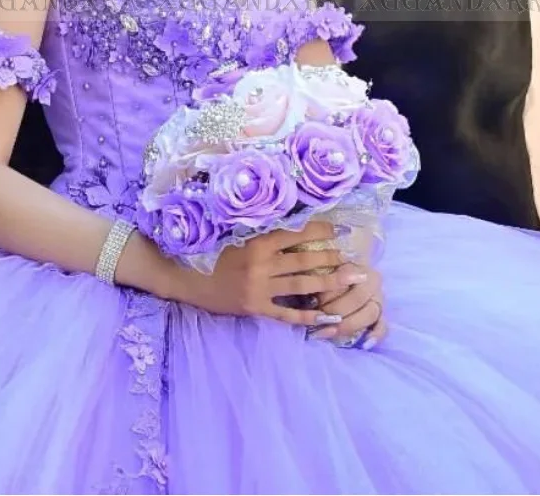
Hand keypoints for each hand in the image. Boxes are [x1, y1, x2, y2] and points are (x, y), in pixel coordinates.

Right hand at [171, 221, 367, 330]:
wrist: (182, 276)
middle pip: (305, 259)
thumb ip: (258, 232)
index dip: (319, 230)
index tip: (339, 229)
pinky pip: (286, 312)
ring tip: (351, 280)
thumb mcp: (231, 235)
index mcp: (255, 241)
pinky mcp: (254, 306)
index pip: (294, 233)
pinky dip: (306, 314)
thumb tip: (289, 223)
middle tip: (356, 258)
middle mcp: (260, 263)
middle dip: (333, 258)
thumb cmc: (206, 251)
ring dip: (330, 283)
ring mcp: (258, 287)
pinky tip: (325, 316)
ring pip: (302, 284)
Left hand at [307, 262, 386, 349]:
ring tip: (331, 332)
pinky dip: (375, 335)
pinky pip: (383, 326)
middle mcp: (371, 281)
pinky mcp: (381, 314)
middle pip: (357, 298)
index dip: (328, 292)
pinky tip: (364, 344)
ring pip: (370, 313)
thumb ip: (316, 273)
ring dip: (350, 324)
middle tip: (319, 319)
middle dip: (336, 310)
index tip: (312, 301)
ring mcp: (378, 298)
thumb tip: (305, 290)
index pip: (344, 279)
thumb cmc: (326, 266)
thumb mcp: (319, 264)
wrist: (346, 265)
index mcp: (356, 265)